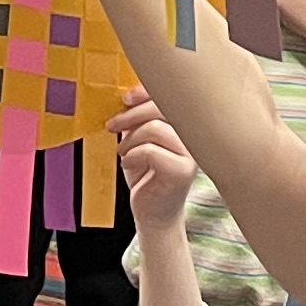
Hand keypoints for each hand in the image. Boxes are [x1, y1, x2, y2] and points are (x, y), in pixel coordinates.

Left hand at [115, 93, 198, 227]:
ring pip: (156, 129)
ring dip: (131, 139)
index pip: (170, 97)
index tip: (126, 98)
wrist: (154, 213)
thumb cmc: (147, 175)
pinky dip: (132, 155)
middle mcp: (193, 137)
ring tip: (123, 152)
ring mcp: (191, 155)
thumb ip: (138, 119)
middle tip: (111, 125)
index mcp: (185, 125)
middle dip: (131, 114)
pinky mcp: (181, 172)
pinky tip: (128, 164)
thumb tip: (125, 97)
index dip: (146, 92)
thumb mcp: (139, 140)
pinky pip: (151, 151)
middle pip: (163, 108)